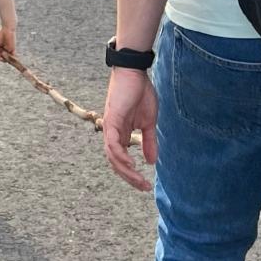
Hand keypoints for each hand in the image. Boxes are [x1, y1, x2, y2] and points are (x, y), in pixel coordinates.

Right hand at [0, 23, 15, 62]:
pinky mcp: (13, 50)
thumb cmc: (0, 35)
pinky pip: (12, 57)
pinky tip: (6, 58)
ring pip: (6, 59)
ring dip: (3, 59)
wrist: (6, 30)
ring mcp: (8, 51)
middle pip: (1, 58)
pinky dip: (9, 59)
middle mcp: (4, 51)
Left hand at [101, 69, 158, 191]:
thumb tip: (151, 162)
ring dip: (126, 171)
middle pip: (116, 163)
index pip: (122, 160)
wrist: (135, 72)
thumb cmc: (140, 93)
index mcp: (120, 134)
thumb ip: (148, 141)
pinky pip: (113, 144)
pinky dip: (120, 156)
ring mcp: (110, 128)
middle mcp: (112, 133)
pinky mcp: (111, 121)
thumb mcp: (149, 123)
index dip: (132, 174)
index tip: (146, 185)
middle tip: (143, 187)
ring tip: (139, 180)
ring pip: (113, 157)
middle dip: (130, 178)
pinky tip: (131, 165)